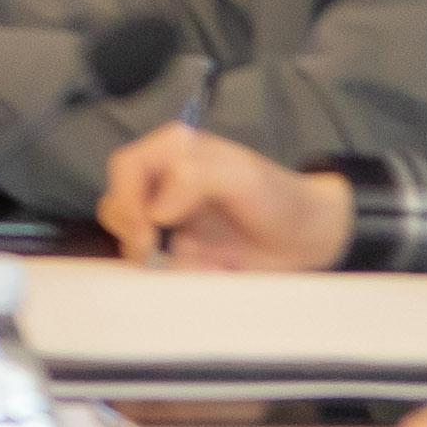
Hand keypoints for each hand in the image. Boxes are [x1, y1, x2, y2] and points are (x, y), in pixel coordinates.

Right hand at [101, 123, 351, 270]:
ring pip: (129, 239)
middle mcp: (163, 182)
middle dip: (134, 234)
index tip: (148, 231)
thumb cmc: (278, 198)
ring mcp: (168, 219)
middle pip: (117, 204)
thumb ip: (193, 178)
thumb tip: (156, 211)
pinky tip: (207, 274)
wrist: (308, 239)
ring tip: (193, 266)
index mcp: (173, 151)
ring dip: (154, 259)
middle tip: (158, 254)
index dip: (127, 199)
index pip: (125, 167)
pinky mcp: (178, 251)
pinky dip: (174, 275)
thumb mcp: (241, 176)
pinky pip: (156, 265)